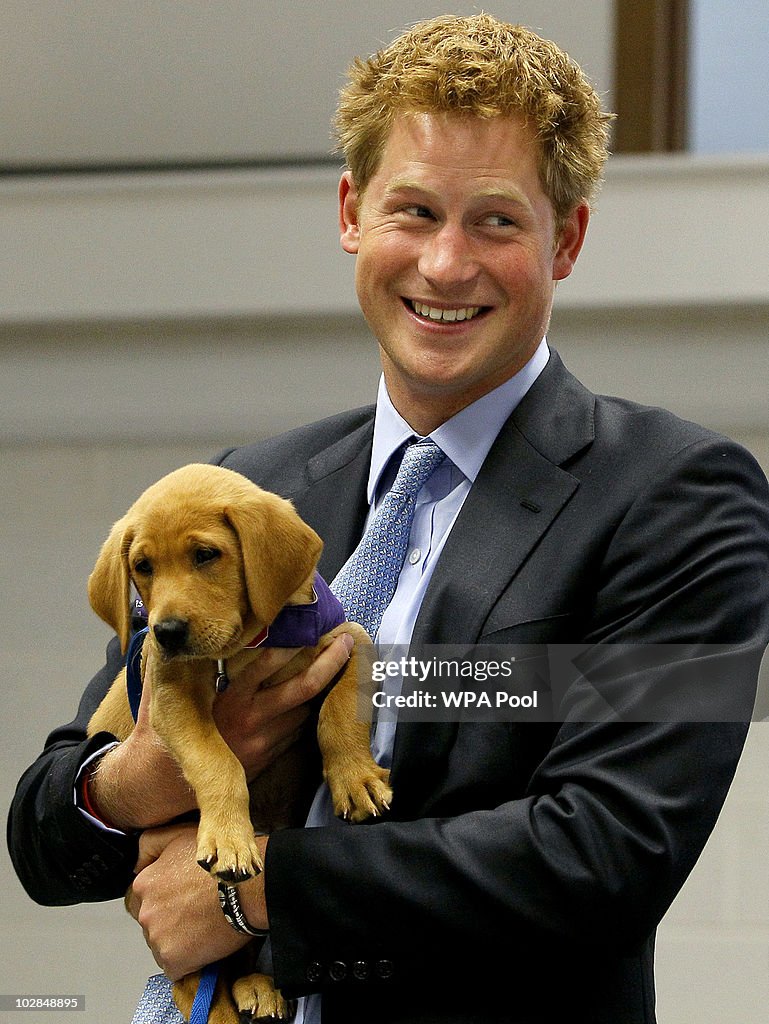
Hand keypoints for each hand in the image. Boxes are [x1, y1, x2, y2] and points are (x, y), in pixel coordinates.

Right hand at [88, 634, 353, 829]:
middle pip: (302, 689)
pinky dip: (310, 707)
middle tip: (347, 641)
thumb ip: (172, 667)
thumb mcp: (168, 697)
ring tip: (343, 657)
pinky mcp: (271, 755)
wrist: (167, 784)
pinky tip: (323, 689)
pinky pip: (298, 727)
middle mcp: (252, 721)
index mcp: (230, 703)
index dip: (287, 647)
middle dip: (329, 664)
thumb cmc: (169, 731)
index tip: (304, 626)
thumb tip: (160, 636)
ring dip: (325, 685)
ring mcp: (266, 741)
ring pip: (306, 708)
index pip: (263, 669)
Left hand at [126, 823, 268, 979]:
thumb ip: (148, 845)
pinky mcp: (173, 960)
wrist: (246, 886)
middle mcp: (145, 912)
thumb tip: (136, 863)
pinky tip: (204, 943)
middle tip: (194, 913)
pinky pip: (174, 967)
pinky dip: (188, 961)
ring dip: (178, 941)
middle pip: (151, 924)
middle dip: (168, 921)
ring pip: (162, 945)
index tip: (180, 900)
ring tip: (202, 927)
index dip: (163, 900)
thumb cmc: (219, 861)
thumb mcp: (177, 836)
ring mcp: (158, 938)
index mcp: (144, 884)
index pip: (140, 900)